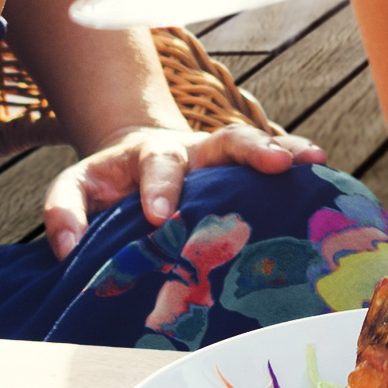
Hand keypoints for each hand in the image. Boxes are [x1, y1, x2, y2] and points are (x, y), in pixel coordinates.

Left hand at [55, 113, 316, 230]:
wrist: (132, 162)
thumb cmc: (106, 183)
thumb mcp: (74, 188)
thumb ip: (65, 211)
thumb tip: (69, 248)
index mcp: (149, 154)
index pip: (158, 165)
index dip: (161, 188)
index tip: (160, 216)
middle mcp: (193, 150)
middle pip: (224, 139)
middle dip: (249, 150)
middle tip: (274, 164)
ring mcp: (220, 160)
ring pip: (255, 145)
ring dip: (282, 150)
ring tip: (312, 160)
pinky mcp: (240, 172)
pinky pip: (274, 162)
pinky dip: (297, 160)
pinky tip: (322, 171)